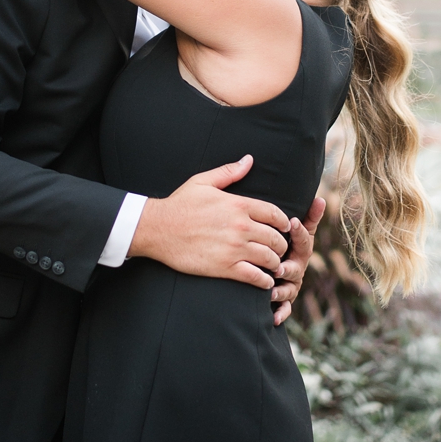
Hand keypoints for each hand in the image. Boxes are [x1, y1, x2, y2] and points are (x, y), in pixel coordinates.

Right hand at [130, 155, 292, 289]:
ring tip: (273, 266)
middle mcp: (241, 226)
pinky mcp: (224, 267)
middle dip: (281, 245)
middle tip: (279, 250)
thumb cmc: (178, 205)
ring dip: (275, 264)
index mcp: (238, 205)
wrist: (155, 229)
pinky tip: (265, 281)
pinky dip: (264, 281)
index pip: (275, 215)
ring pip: (269, 258)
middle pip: (276, 238)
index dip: (284, 223)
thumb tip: (248, 160)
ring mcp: (234, 248)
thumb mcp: (202, 182)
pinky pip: (255, 276)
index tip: (284, 228)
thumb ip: (229, 172)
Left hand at [270, 196, 324, 325]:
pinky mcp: (285, 300)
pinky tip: (274, 318)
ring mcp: (292, 285)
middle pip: (296, 269)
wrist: (279, 272)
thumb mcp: (297, 233)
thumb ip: (308, 219)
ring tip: (271, 293)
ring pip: (290, 290)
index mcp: (301, 251)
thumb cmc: (288, 247)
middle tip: (278, 268)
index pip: (304, 240)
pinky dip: (281, 313)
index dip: (300, 231)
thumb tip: (321, 198)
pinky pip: (285, 309)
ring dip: (281, 292)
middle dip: (289, 269)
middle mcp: (298, 269)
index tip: (291, 222)